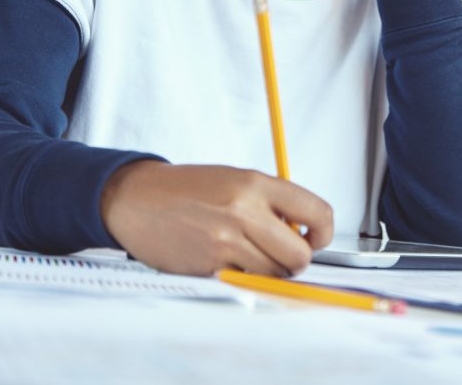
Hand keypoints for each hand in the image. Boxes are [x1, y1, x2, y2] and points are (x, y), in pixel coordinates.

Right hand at [100, 161, 333, 276]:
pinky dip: (244, 276)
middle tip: (286, 254)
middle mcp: (243, 210)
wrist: (137, 199)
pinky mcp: (207, 265)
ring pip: (274, 273)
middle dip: (299, 260)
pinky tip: (228, 259)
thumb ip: (272, 203)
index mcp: (255, 183)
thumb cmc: (190, 190)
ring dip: (271, 270)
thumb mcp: (236, 180)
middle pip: (300, 254)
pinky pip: (245, 281)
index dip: (324, 232)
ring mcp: (225, 240)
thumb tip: (305, 233)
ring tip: (251, 253)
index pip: (316, 211)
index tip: (316, 238)